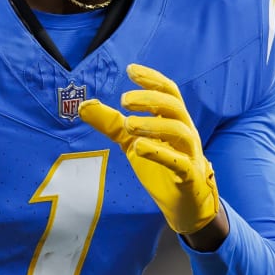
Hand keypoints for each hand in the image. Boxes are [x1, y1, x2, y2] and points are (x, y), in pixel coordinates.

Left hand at [78, 63, 219, 236]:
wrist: (183, 205)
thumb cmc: (161, 167)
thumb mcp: (132, 142)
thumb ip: (112, 124)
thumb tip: (84, 105)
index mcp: (174, 120)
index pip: (168, 92)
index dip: (151, 78)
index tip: (130, 70)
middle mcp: (185, 132)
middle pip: (174, 106)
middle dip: (149, 99)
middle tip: (124, 99)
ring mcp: (189, 153)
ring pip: (178, 131)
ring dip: (152, 124)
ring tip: (128, 124)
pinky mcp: (188, 176)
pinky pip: (178, 162)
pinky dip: (160, 152)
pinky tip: (139, 147)